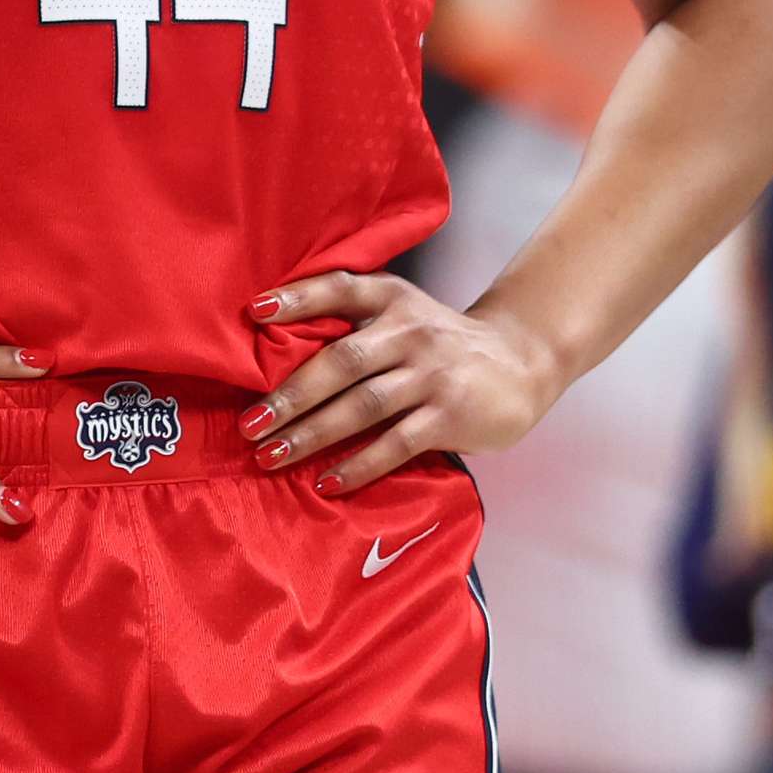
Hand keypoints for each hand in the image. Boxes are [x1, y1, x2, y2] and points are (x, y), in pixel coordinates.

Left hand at [240, 271, 567, 493]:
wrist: (521, 364)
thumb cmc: (442, 345)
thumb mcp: (406, 316)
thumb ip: (357, 326)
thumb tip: (277, 357)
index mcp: (393, 300)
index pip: (341, 290)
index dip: (298, 299)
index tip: (255, 312)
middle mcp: (411, 332)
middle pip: (341, 361)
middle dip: (291, 395)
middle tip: (251, 424)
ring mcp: (432, 375)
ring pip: (361, 406)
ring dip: (312, 434)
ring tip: (272, 457)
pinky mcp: (449, 415)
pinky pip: (394, 444)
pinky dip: (358, 465)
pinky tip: (327, 482)